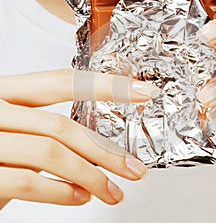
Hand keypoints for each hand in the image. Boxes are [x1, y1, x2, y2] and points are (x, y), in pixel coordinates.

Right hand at [0, 69, 158, 207]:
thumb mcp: (11, 125)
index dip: (107, 85)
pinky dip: (61, 193)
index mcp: (5, 91)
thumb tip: (92, 144)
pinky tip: (79, 197)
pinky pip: (27, 182)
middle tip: (134, 167)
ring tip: (111, 190)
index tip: (141, 92)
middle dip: (105, 150)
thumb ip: (42, 127)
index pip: (63, 80)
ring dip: (90, 176)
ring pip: (51, 152)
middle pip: (62, 125)